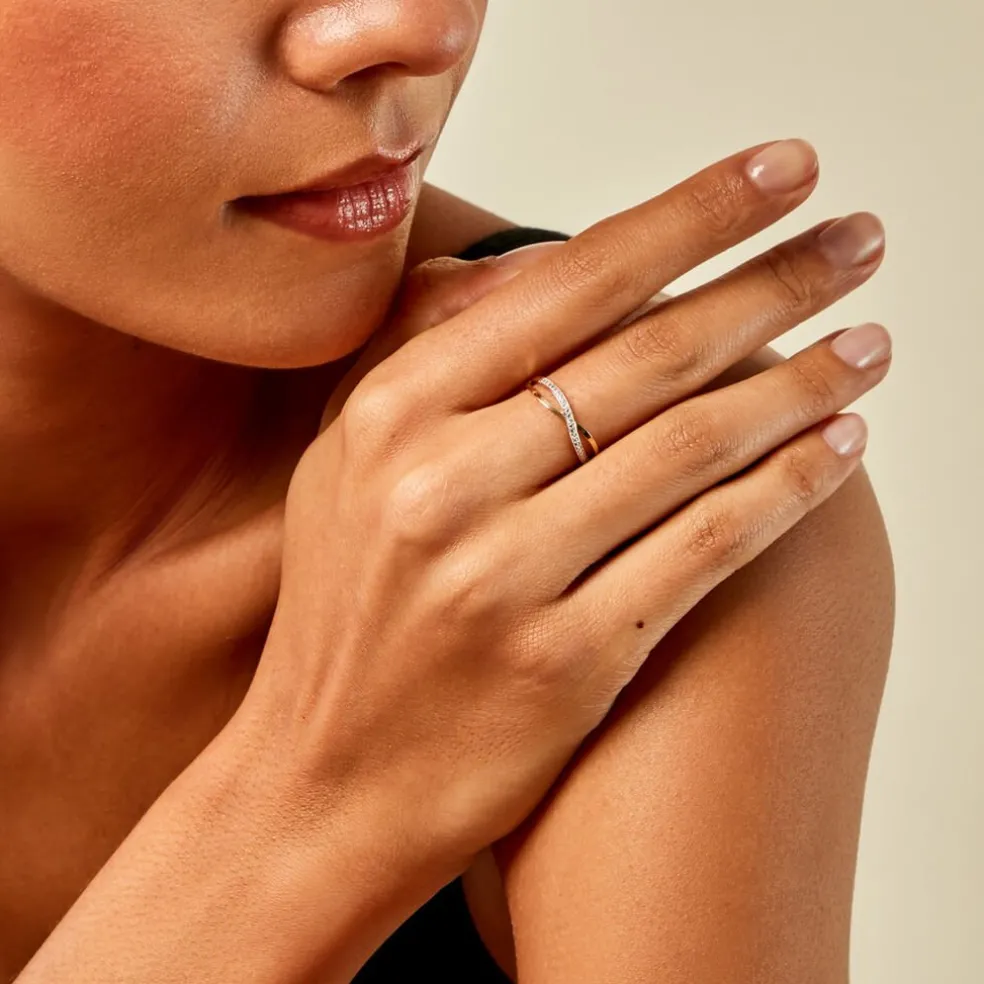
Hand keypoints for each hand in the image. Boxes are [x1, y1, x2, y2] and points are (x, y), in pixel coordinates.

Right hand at [237, 138, 889, 876]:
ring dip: (801, 384)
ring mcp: (503, 579)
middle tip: (857, 239)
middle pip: (648, 354)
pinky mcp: (563, 664)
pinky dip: (785, 491)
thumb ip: (428, 355)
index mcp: (390, 416)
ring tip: (870, 342)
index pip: (568, 283)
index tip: (777, 172)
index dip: (689, 216)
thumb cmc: (347, 618)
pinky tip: (839, 448)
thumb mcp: (347, 466)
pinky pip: (703, 550)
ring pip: (690, 448)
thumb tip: (542, 266)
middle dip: (773, 282)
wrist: (323, 782)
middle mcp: (442, 485)